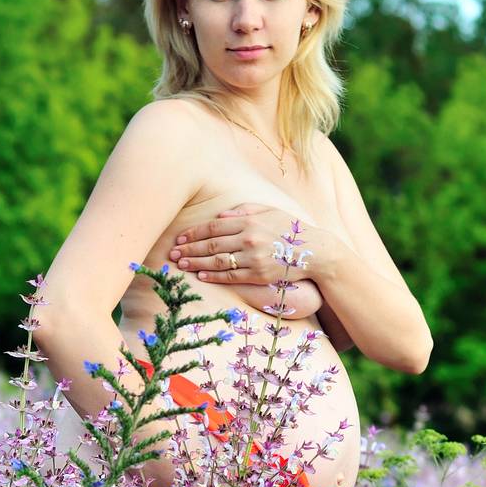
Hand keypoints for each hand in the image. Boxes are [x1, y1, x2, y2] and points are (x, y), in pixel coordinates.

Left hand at [168, 204, 315, 283]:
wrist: (313, 251)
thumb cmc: (290, 229)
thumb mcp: (269, 211)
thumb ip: (244, 210)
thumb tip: (220, 215)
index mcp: (249, 221)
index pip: (214, 226)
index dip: (194, 232)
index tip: (180, 237)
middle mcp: (249, 238)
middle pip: (211, 244)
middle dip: (189, 248)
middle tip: (172, 252)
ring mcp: (253, 258)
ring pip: (218, 261)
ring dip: (196, 263)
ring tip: (180, 264)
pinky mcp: (258, 274)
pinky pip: (231, 276)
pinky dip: (214, 276)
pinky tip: (201, 275)